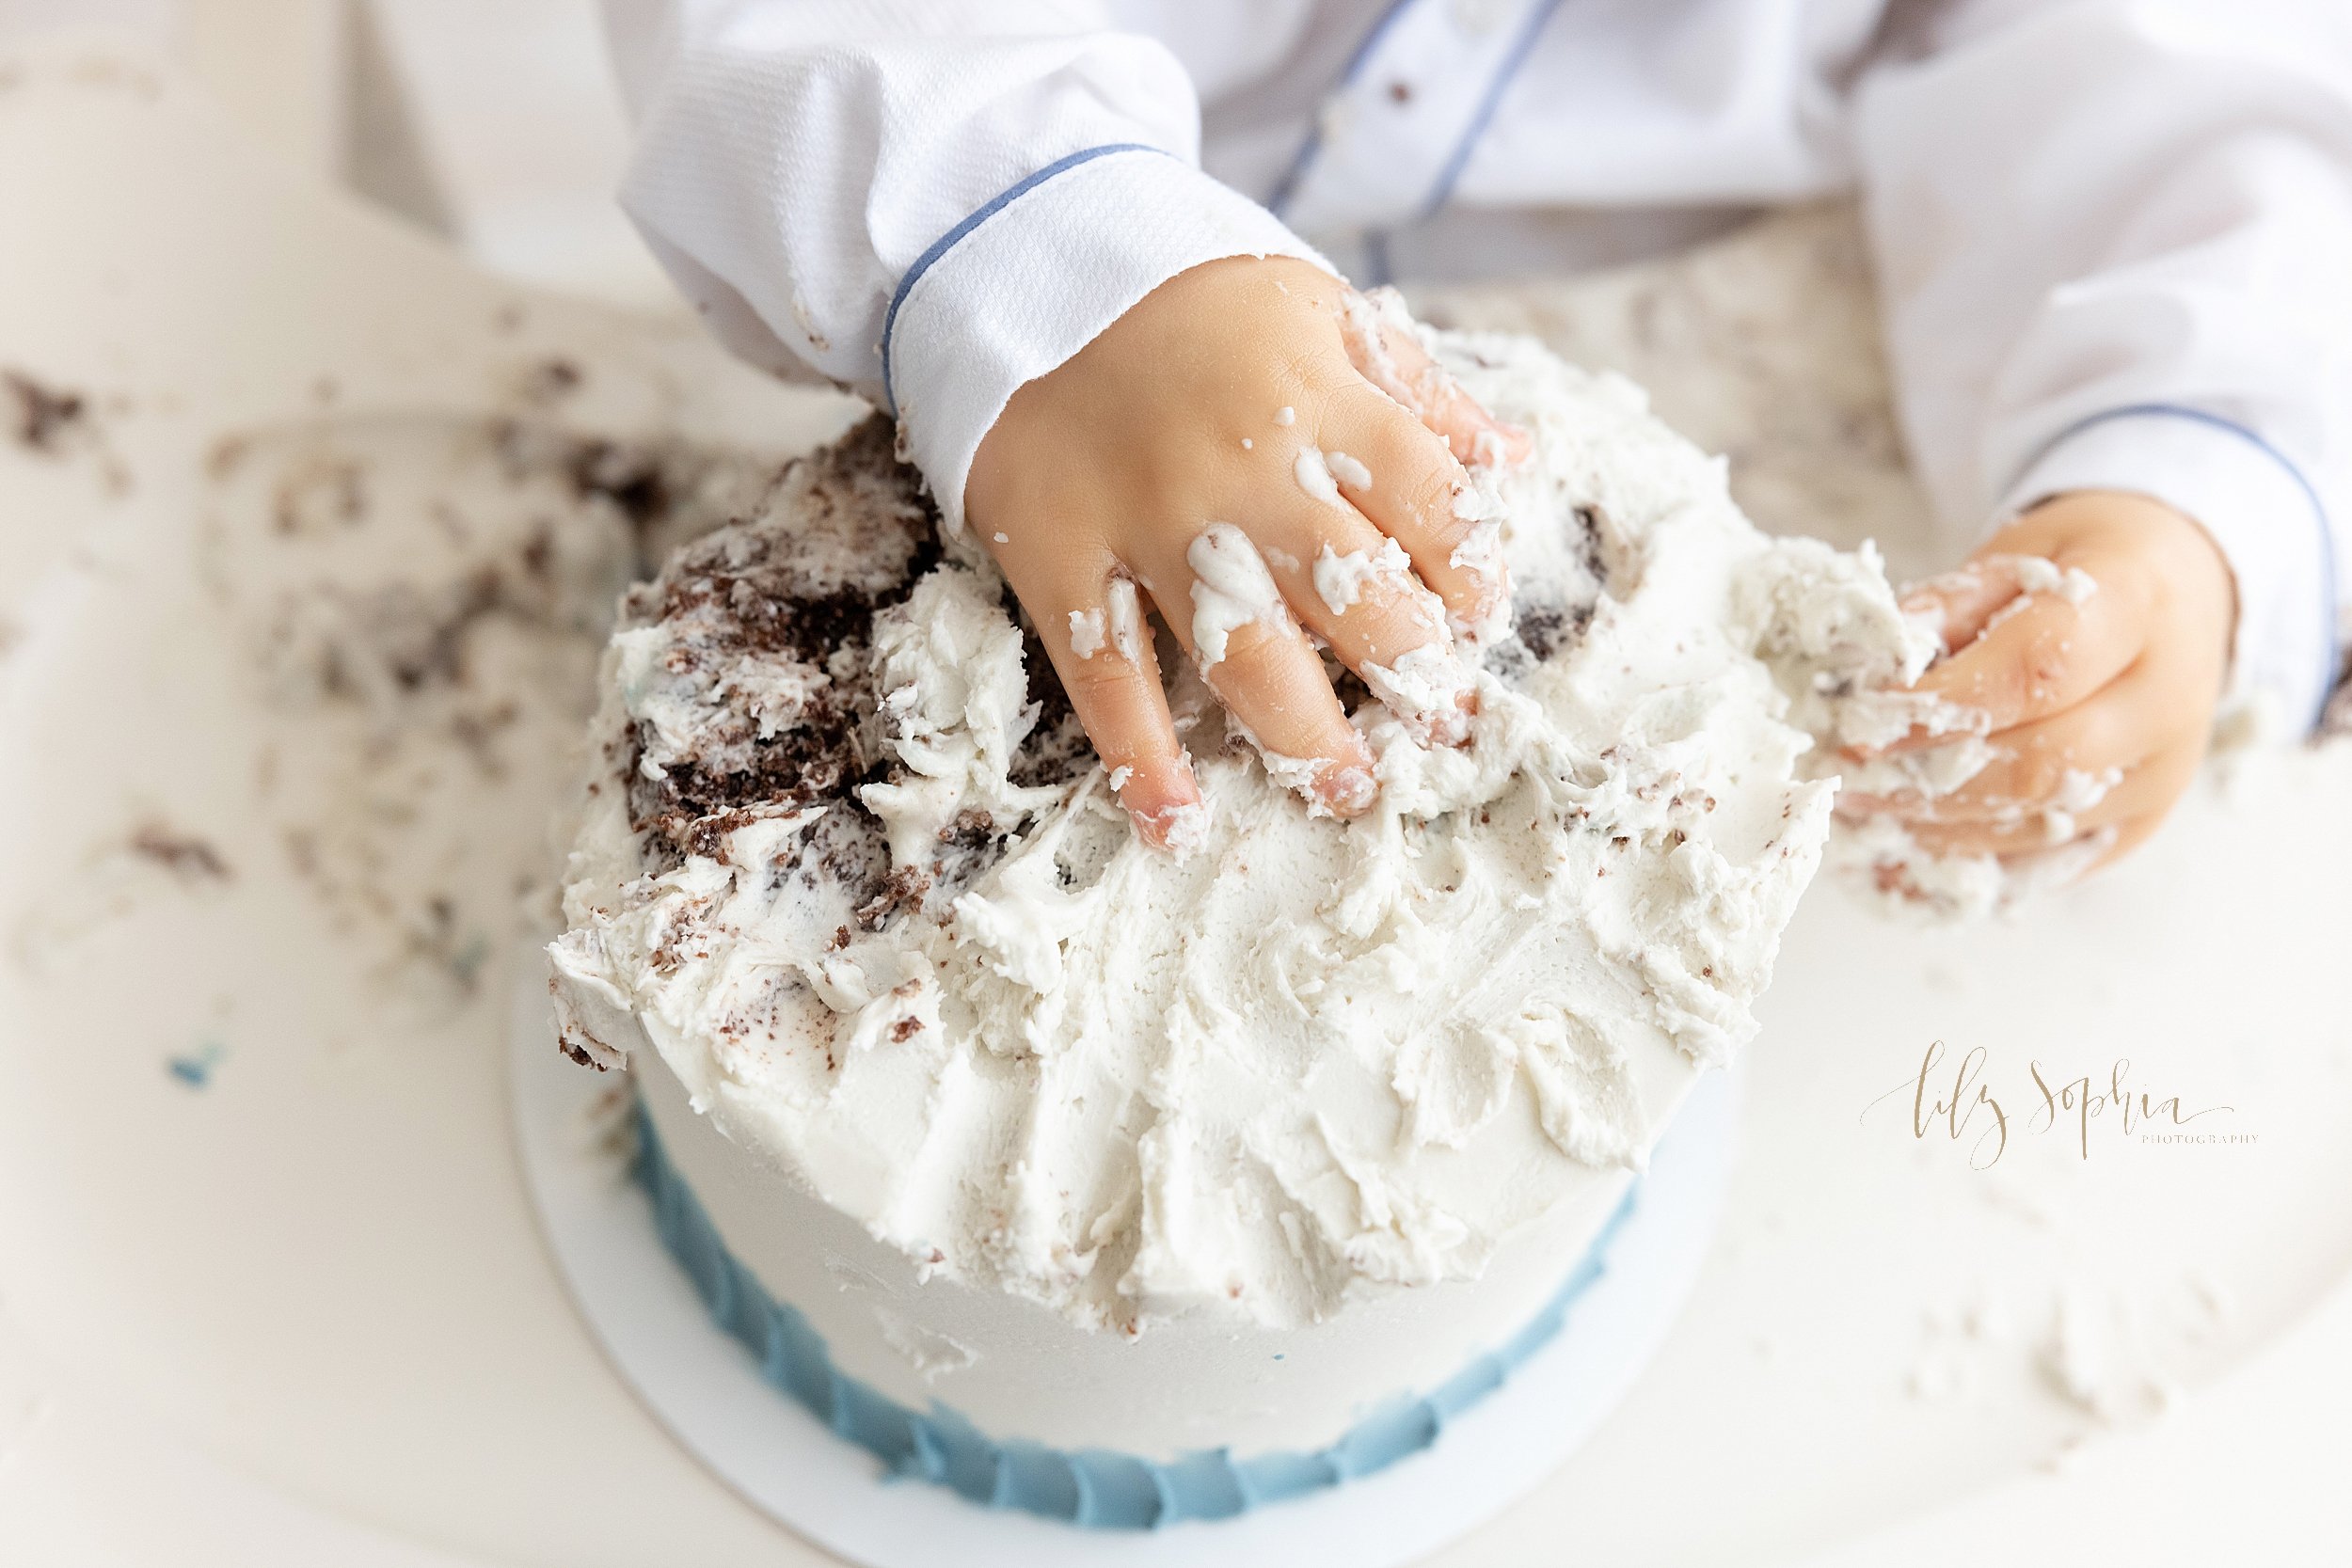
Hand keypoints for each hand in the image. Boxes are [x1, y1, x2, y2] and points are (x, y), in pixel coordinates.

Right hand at [964, 255, 1528, 849]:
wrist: (1028, 255)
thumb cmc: (1194, 293)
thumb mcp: (1323, 309)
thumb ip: (1419, 393)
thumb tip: (1513, 461)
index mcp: (1323, 401)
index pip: (1430, 511)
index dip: (1470, 579)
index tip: (1476, 622)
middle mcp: (1245, 472)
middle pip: (1354, 601)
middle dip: (1411, 674)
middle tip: (1436, 724)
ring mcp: (1148, 524)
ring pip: (1242, 655)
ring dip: (1304, 739)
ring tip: (1346, 791)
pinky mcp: (1062, 557)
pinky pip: (1105, 676)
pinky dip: (1139, 756)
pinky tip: (1173, 823)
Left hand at [1847, 490, 2234, 868]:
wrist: (2179, 598)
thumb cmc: (2080, 572)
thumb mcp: (2014, 557)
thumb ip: (1946, 608)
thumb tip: (1868, 666)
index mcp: (2137, 607)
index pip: (2039, 668)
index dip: (1941, 703)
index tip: (1861, 717)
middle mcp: (2167, 699)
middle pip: (2041, 763)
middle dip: (1928, 777)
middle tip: (1845, 778)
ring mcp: (2162, 772)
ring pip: (2039, 823)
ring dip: (1935, 827)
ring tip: (1859, 812)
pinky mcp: (2139, 824)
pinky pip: (2046, 863)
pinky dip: (1966, 862)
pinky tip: (1901, 854)